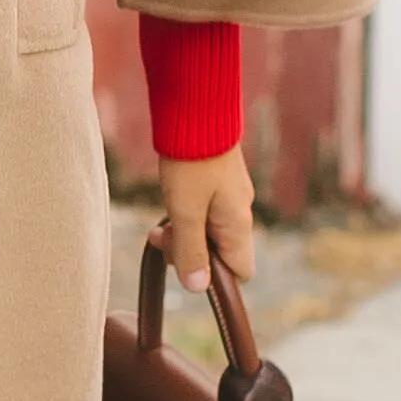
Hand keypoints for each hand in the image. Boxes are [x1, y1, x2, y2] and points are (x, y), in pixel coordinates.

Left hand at [157, 142, 253, 293]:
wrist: (196, 113)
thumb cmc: (191, 162)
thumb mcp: (185, 211)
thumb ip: (191, 251)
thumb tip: (198, 287)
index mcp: (239, 225)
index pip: (240, 273)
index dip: (214, 279)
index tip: (185, 262)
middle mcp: (241, 213)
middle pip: (220, 254)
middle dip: (189, 254)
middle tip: (161, 238)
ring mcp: (232, 197)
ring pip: (209, 233)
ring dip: (184, 234)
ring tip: (159, 225)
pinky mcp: (220, 183)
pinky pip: (206, 213)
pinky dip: (186, 216)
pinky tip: (170, 202)